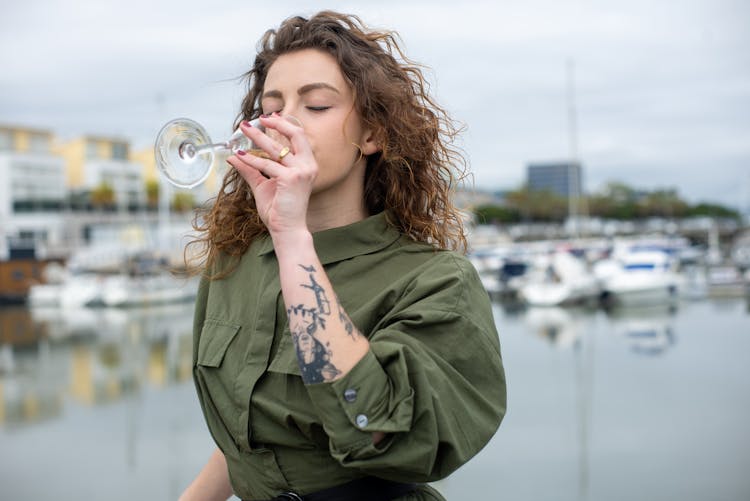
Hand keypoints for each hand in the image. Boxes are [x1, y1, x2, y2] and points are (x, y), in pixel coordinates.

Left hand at [227, 115, 316, 236]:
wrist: (287, 229)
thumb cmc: (280, 210)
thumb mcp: (263, 185)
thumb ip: (251, 169)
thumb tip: (234, 156)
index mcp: (307, 164)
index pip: (299, 137)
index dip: (284, 124)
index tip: (269, 117)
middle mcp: (308, 165)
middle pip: (295, 134)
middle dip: (275, 123)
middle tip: (257, 118)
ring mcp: (301, 172)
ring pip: (277, 148)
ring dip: (257, 137)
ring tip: (243, 130)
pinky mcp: (291, 179)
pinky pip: (267, 165)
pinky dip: (252, 159)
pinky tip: (240, 156)